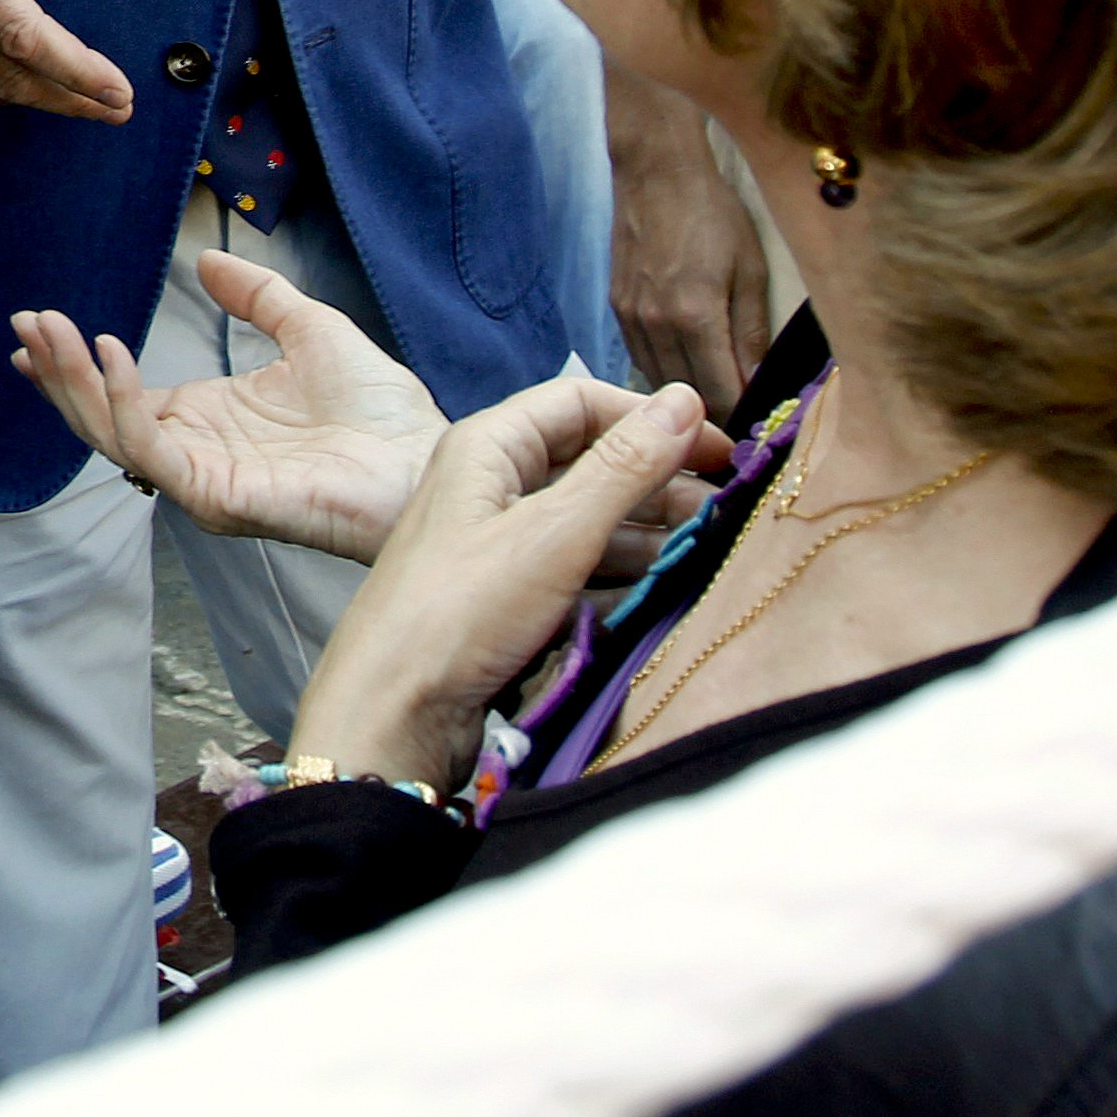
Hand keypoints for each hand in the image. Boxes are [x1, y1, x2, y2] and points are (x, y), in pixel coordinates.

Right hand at [12, 250, 447, 560]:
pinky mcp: (218, 495)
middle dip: (58, 371)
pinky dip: (125, 403)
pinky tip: (113, 354)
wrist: (423, 454)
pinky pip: (153, 452)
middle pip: (101, 417)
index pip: (119, 397)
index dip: (75, 364)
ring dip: (74, 383)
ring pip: (111, 436)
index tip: (38, 325)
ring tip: (53, 331)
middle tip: (26, 321)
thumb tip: (205, 260)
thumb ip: (256, 296)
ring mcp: (202, 478)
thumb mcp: (309, 328)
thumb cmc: (380, 411)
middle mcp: (195, 453)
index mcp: (208, 421)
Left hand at [286, 381, 723, 791]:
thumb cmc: (460, 612)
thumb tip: (684, 401)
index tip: (718, 449)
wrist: (392, 715)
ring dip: (645, 530)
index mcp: (487, 447)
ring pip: (585, 519)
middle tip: (724, 507)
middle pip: (587, 461)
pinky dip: (618, 574)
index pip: (581, 402)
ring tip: (707, 547)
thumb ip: (623, 467)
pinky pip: (573, 570)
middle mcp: (488, 486)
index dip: (652, 418)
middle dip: (656, 478)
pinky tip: (663, 589)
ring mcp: (495, 545)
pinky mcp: (504, 600)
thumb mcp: (554, 532)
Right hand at [604, 65, 767, 404]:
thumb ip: (754, 333)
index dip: (742, 421)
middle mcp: (656, 325)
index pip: (720, 396)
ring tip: (717, 401)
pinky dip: (665, 372)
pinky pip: (641, 358)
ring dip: (687, 398)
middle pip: (687, 397)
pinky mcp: (616, 308)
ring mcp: (630, 318)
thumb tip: (762, 387)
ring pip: (659, 382)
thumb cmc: (714, 212)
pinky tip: (686, 368)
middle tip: (743, 424)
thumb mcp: (752, 269)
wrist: (656, 169)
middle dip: (716, 416)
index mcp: (695, 317)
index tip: (760, 433)